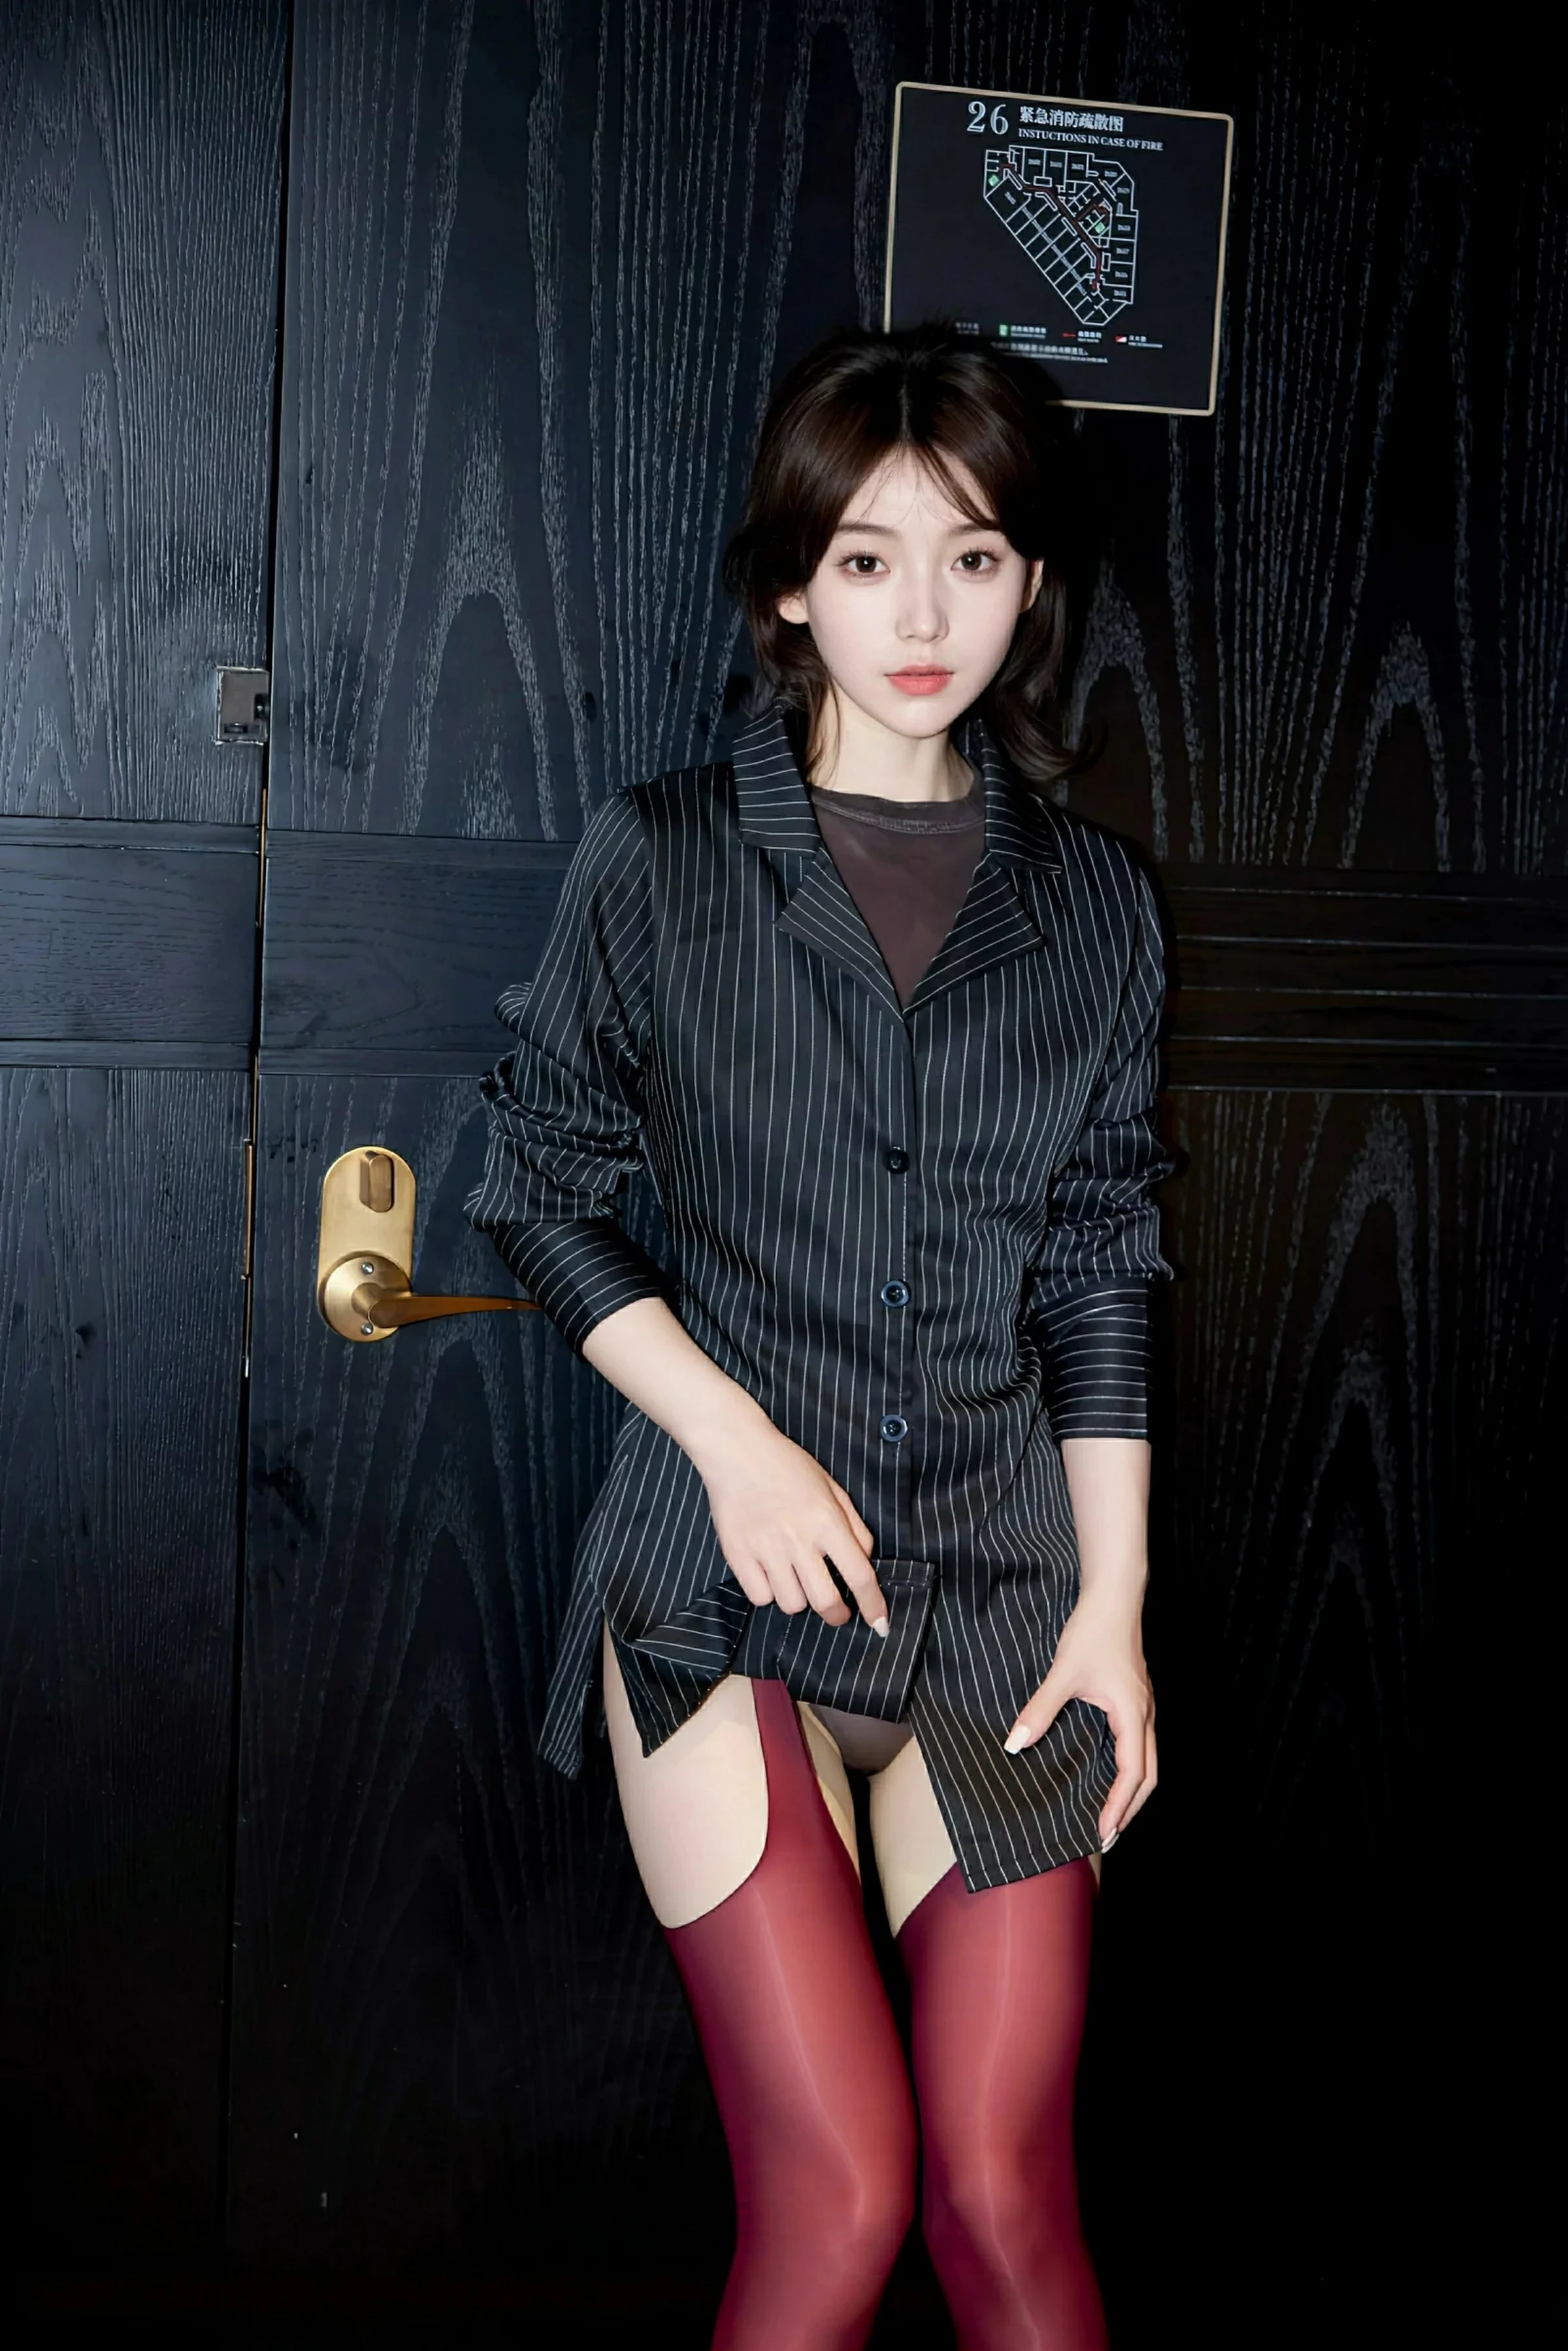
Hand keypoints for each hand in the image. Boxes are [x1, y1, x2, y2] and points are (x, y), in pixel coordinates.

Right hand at [698, 1418, 886, 1632]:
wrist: (737, 1450)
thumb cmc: (786, 1466)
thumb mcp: (831, 1487)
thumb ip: (853, 1524)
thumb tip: (865, 1560)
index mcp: (827, 1521)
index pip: (859, 1575)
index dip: (873, 1606)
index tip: (880, 1624)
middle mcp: (798, 1539)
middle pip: (826, 1601)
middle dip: (837, 1615)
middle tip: (837, 1611)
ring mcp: (766, 1550)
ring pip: (791, 1603)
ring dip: (799, 1598)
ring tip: (795, 1577)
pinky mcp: (738, 1555)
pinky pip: (760, 1597)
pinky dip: (767, 1592)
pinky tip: (769, 1573)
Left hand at [1003, 1596, 1155, 1844]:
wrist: (1114, 1597)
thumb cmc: (1095, 1631)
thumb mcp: (1064, 1673)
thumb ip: (1040, 1709)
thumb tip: (1015, 1743)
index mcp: (1133, 1715)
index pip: (1132, 1774)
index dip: (1119, 1806)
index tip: (1103, 1832)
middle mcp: (1145, 1716)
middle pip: (1149, 1776)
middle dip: (1130, 1809)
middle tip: (1108, 1835)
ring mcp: (1144, 1708)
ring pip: (1148, 1761)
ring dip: (1132, 1791)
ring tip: (1111, 1814)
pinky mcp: (1137, 1700)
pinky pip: (1140, 1745)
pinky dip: (1129, 1769)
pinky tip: (1109, 1773)